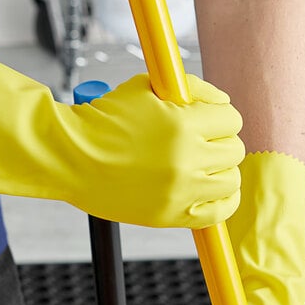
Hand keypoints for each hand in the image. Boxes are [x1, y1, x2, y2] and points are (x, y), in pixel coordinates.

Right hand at [0, 44, 244, 228]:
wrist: (69, 158)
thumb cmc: (103, 121)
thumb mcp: (145, 88)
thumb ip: (190, 88)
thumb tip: (222, 101)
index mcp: (182, 126)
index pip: (230, 118)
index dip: (219, 114)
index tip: (208, 118)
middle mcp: (186, 161)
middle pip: (234, 149)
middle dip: (220, 140)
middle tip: (202, 140)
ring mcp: (180, 192)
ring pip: (231, 179)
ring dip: (222, 169)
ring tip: (205, 165)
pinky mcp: (171, 216)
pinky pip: (219, 212)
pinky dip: (223, 200)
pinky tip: (212, 190)